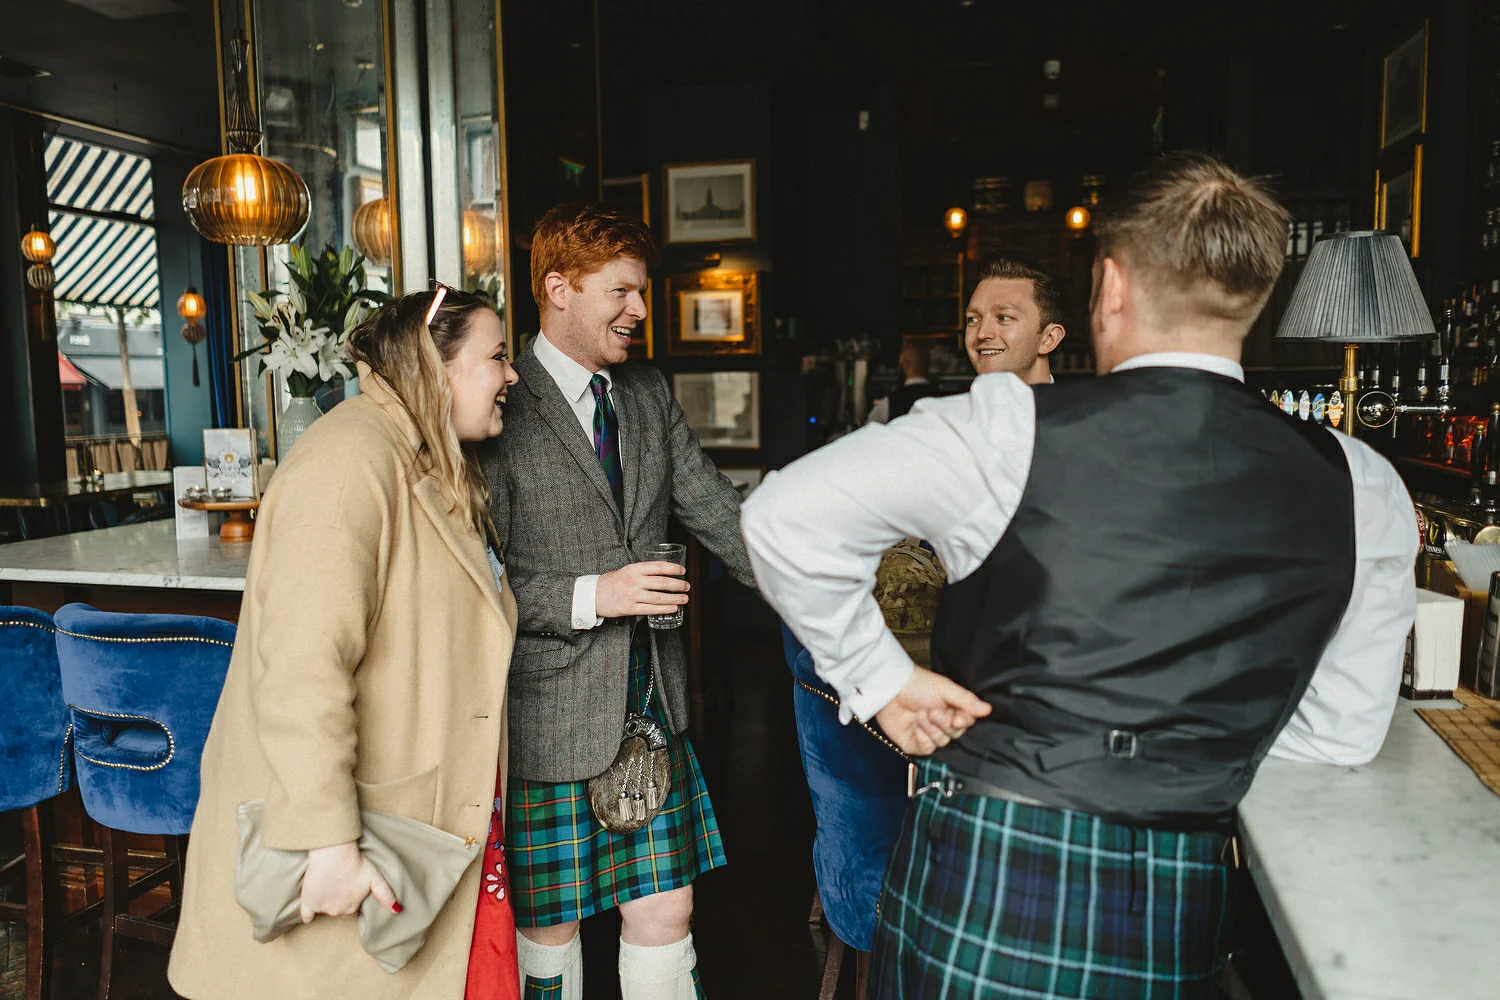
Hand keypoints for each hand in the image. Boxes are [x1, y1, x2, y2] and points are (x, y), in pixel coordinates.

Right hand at [299, 840, 398, 923]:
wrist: (334, 853)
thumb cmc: (356, 863)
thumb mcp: (376, 878)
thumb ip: (386, 896)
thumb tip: (398, 911)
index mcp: (352, 908)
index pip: (352, 910)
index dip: (351, 899)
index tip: (350, 889)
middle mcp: (337, 911)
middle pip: (338, 910)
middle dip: (339, 901)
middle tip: (339, 885)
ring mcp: (322, 907)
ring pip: (324, 909)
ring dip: (326, 902)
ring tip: (329, 886)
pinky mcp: (308, 902)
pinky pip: (306, 915)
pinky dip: (308, 916)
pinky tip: (310, 915)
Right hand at [596, 561, 689, 617]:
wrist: (594, 595)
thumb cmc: (613, 582)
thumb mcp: (627, 570)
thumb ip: (643, 571)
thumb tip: (664, 573)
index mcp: (634, 569)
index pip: (658, 566)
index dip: (673, 568)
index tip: (683, 571)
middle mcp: (634, 581)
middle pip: (662, 583)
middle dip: (678, 585)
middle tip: (687, 586)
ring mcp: (632, 595)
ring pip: (659, 598)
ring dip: (675, 598)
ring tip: (684, 599)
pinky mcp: (630, 609)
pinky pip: (651, 609)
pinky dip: (664, 609)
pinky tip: (673, 608)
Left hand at [874, 666, 991, 756]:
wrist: (890, 690)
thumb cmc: (916, 684)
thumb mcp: (945, 688)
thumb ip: (966, 700)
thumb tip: (987, 709)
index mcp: (952, 709)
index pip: (967, 722)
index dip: (963, 722)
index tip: (958, 717)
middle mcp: (943, 723)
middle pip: (955, 733)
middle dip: (944, 722)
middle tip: (932, 710)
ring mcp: (930, 734)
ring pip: (943, 742)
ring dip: (932, 728)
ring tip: (920, 714)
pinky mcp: (917, 744)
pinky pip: (928, 749)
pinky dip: (923, 737)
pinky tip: (916, 726)